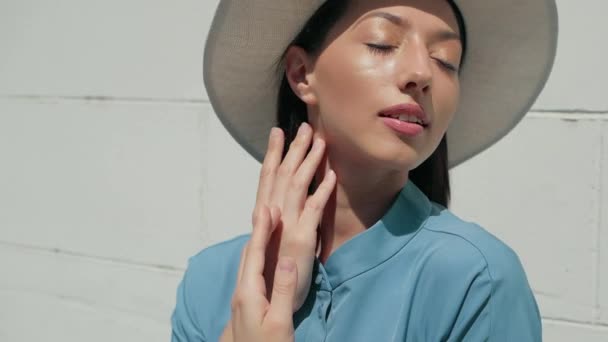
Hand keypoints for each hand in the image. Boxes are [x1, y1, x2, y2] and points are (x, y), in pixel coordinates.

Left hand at [220, 206, 297, 341]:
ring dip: (256, 241)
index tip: (266, 208)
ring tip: (264, 226)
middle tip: (267, 208)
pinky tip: (262, 257)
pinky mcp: (246, 305)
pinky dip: (257, 256)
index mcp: (249, 292)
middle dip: (258, 230)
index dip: (261, 230)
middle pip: (248, 253)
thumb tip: (289, 259)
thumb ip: (284, 290)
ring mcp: (242, 299)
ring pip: (247, 262)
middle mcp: (241, 292)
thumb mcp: (280, 322)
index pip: (255, 253)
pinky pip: (250, 272)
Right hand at [253, 123, 336, 311]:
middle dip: (294, 149)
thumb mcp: (267, 237)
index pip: (267, 176)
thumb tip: (276, 199)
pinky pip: (313, 209)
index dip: (273, 153)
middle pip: (283, 174)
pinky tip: (332, 175)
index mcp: (263, 213)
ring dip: (309, 162)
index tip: (279, 131)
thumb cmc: (271, 266)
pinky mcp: (302, 238)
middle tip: (305, 126)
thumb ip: (271, 215)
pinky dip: (321, 190)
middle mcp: (272, 215)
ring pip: (297, 185)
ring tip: (320, 142)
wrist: (269, 296)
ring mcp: (286, 225)